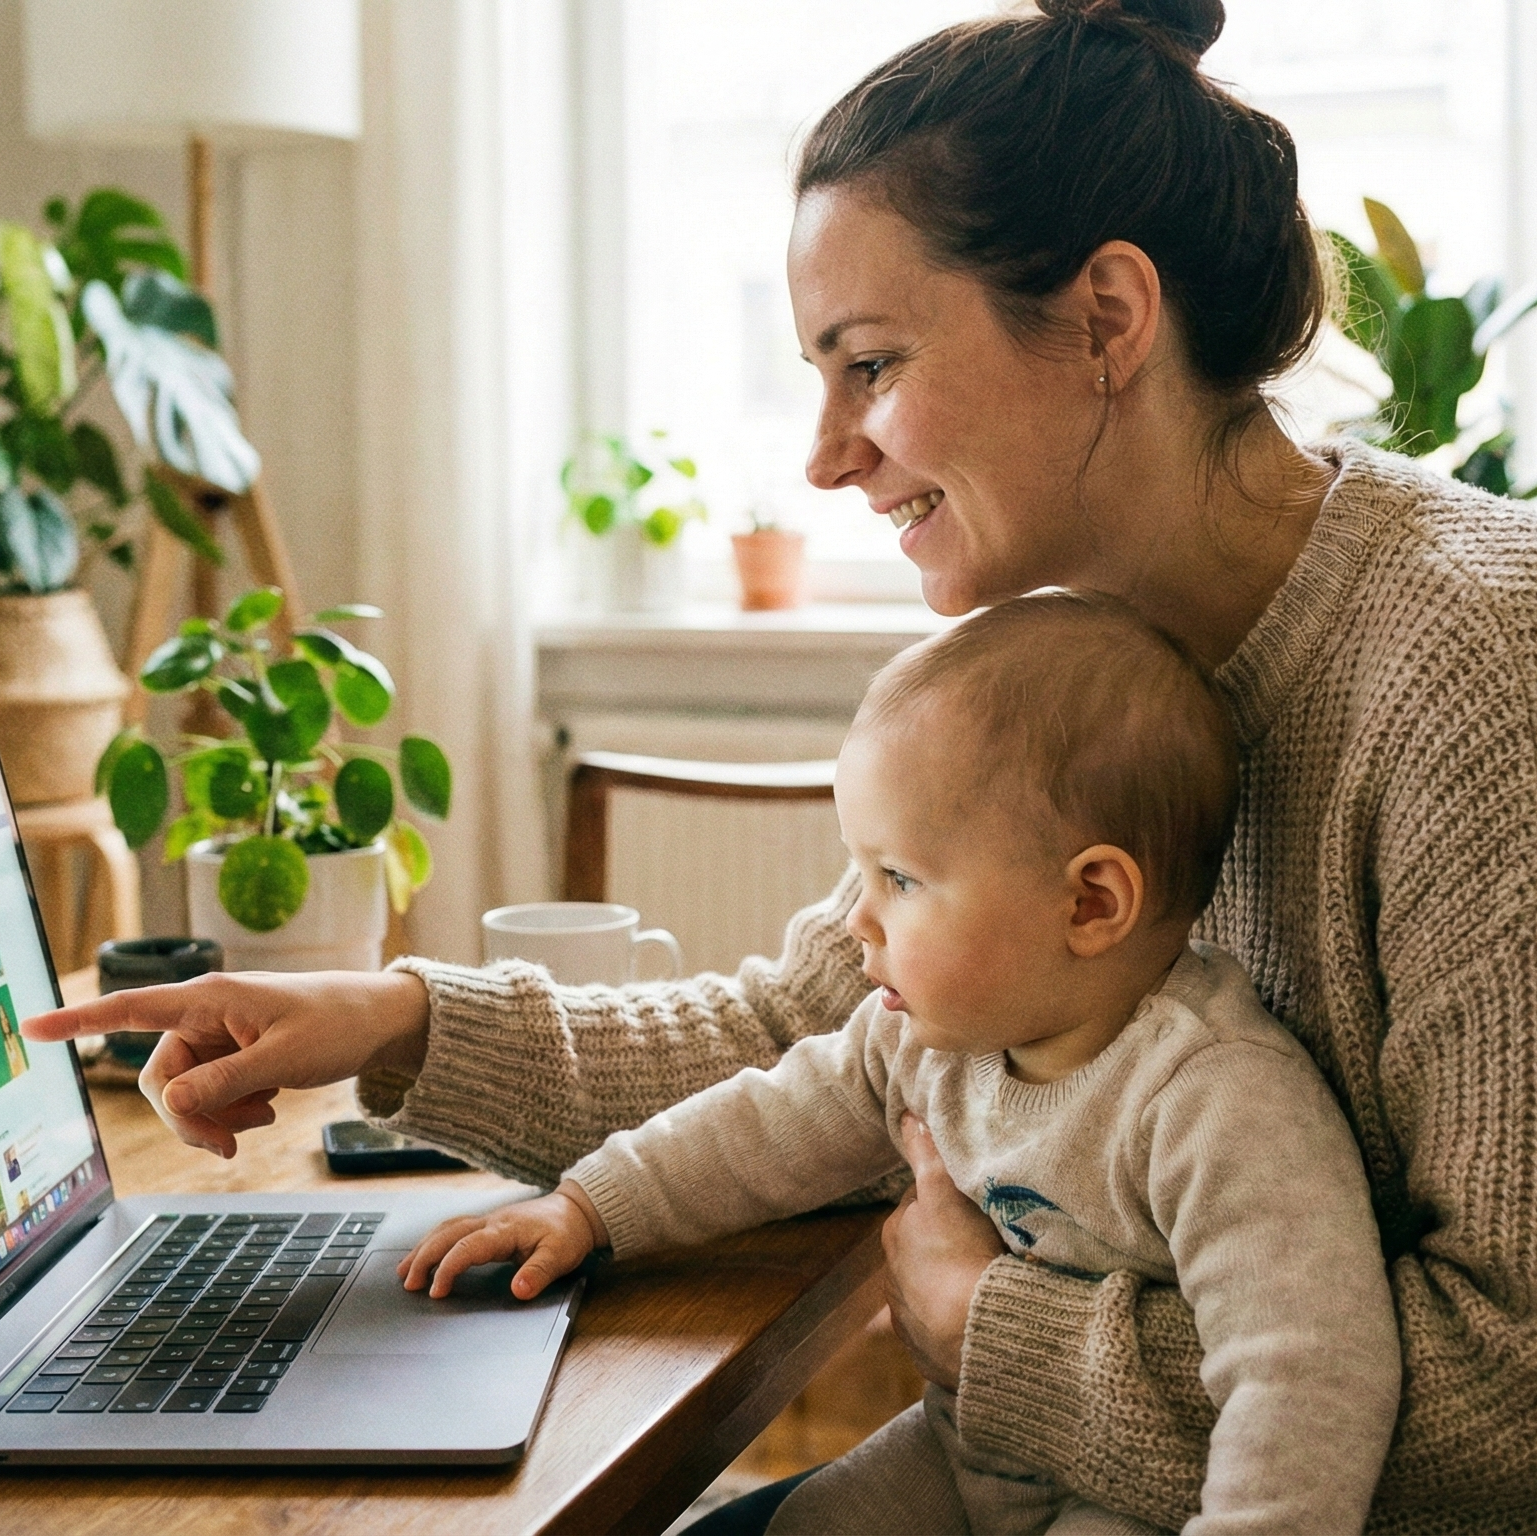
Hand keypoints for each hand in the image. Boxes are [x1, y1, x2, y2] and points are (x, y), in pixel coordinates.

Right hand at [21, 969, 430, 1159]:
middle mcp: (205, 1014)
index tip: (32, 1027)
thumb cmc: (338, 1026)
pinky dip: (231, 1111)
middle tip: (231, 1147)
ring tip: (263, 1118)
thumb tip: (170, 1103)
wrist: (380, 1024)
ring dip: (215, 1118)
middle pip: (160, 1079)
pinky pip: (209, 1095)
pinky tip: (268, 1109)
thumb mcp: (284, 1059)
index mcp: (210, 998)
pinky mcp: (233, 1055)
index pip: (132, 1009)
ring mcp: (218, 1037)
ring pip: (184, 1094)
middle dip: (189, 1118)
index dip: (80, 1021)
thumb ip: (225, 1083)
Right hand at [399, 1181, 607, 1299]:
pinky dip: (434, 1240)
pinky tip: (426, 1253)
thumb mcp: (560, 1256)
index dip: (448, 1269)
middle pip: (448, 1234)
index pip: (467, 1248)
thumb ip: (538, 1273)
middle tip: (408, 1283)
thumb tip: (518, 1289)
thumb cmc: (566, 1234)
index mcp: (505, 1230)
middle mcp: (491, 1222)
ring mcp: (488, 1220)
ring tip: (404, 1270)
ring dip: (424, 1247)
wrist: (575, 1211)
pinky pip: (454, 1228)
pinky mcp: (488, 1224)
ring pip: (447, 1228)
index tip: (435, 1292)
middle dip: (424, 1257)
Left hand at [883, 1113, 1005, 1389]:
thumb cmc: (962, 1255)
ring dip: (949, 1281)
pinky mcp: (923, 1347)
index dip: (949, 1200)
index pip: (922, 1203)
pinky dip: (951, 1319)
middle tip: (985, 1242)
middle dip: (946, 1242)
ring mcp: (906, 1312)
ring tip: (984, 1281)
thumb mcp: (945, 1193)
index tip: (975, 1204)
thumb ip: (926, 1154)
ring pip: (929, 1283)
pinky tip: (974, 1317)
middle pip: (924, 1244)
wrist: (975, 1335)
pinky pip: (937, 1325)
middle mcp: (893, 1270)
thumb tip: (906, 1115)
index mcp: (898, 1231)